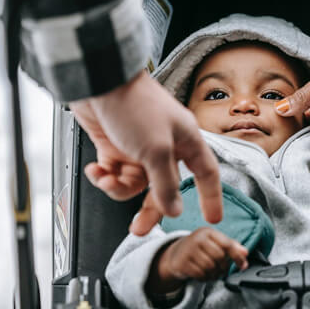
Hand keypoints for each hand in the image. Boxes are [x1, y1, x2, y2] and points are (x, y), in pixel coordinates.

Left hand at [69, 71, 221, 230]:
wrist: (98, 81)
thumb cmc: (135, 105)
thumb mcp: (156, 149)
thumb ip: (166, 184)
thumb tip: (174, 209)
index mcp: (185, 141)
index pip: (206, 174)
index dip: (211, 197)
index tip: (212, 218)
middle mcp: (165, 146)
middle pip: (164, 188)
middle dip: (149, 208)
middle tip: (139, 228)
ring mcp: (139, 147)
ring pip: (135, 184)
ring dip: (118, 188)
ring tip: (107, 180)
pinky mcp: (115, 145)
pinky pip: (114, 173)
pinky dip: (104, 176)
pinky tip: (97, 170)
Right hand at [154, 228, 248, 290]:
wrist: (177, 254)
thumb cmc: (201, 248)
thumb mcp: (215, 243)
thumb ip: (232, 247)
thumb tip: (245, 253)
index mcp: (208, 232)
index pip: (227, 244)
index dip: (238, 257)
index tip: (243, 266)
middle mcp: (197, 238)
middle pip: (219, 257)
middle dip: (224, 267)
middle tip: (222, 270)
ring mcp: (187, 250)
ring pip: (210, 267)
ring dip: (215, 274)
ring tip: (214, 273)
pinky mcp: (181, 263)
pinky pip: (200, 274)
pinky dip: (205, 278)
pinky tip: (205, 275)